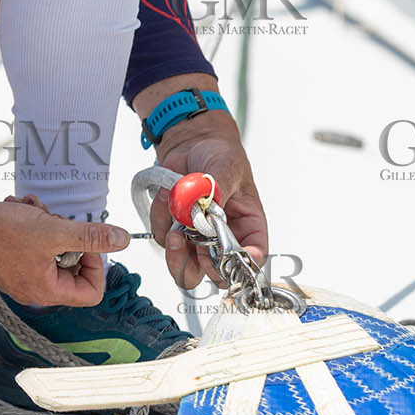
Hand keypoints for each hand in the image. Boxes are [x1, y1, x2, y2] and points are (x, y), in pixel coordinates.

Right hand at [0, 192, 129, 306]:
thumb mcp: (53, 231)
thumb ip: (90, 237)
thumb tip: (121, 240)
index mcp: (48, 291)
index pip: (91, 291)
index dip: (96, 263)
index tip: (85, 239)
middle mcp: (35, 288)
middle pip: (72, 266)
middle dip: (67, 234)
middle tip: (54, 219)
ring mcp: (20, 273)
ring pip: (52, 247)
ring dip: (47, 222)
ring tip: (32, 208)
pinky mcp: (9, 258)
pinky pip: (33, 241)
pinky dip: (31, 220)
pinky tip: (19, 206)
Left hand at [148, 116, 267, 290]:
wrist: (191, 141)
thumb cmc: (219, 152)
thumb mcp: (227, 167)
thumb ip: (218, 191)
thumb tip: (208, 211)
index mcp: (248, 225)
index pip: (253, 256)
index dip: (242, 265)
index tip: (227, 256)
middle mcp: (223, 237)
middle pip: (216, 273)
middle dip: (202, 264)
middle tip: (196, 244)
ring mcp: (197, 235)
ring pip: (185, 265)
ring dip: (177, 250)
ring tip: (176, 226)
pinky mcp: (175, 227)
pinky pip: (163, 237)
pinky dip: (161, 219)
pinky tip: (168, 197)